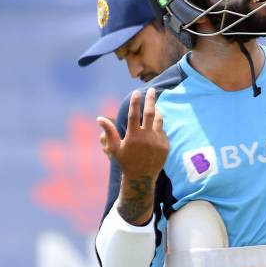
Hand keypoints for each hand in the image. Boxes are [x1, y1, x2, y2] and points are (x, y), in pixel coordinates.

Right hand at [97, 88, 167, 223]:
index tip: (136, 92)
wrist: (141, 177)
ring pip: (159, 120)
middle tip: (152, 89)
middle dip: (151, 99)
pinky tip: (155, 125)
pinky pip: (162, 131)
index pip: (134, 114)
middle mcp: (147, 137)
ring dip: (158, 110)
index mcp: (133, 136)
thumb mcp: (115, 148)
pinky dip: (158, 126)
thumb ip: (109, 132)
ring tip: (155, 105)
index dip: (135, 102)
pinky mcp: (165, 145)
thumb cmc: (126, 161)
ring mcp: (158, 140)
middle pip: (150, 112)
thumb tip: (100, 118)